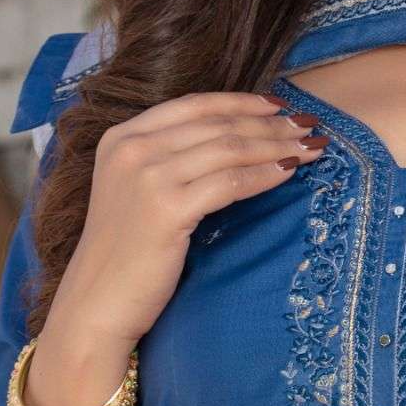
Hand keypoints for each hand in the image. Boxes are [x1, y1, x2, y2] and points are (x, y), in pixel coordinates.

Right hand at [51, 90, 328, 345]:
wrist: (96, 303)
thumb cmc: (124, 253)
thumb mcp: (136, 190)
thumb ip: (169, 159)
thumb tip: (233, 139)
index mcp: (122, 136)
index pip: (194, 105)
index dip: (242, 101)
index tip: (279, 105)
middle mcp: (132, 148)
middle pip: (218, 124)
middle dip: (270, 123)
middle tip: (308, 124)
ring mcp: (147, 176)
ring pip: (229, 148)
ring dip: (276, 145)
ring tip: (310, 147)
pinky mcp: (167, 208)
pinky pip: (230, 182)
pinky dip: (264, 175)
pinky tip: (288, 173)